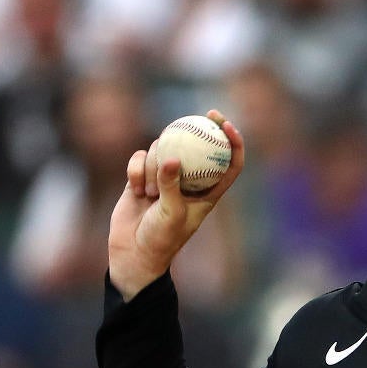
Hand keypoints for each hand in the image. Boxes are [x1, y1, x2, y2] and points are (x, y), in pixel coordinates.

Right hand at [108, 109, 243, 300]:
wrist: (133, 253)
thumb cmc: (161, 239)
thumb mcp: (171, 213)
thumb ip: (171, 185)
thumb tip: (172, 158)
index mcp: (208, 193)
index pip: (229, 164)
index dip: (234, 143)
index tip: (227, 125)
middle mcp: (188, 182)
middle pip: (198, 147)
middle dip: (201, 127)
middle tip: (201, 114)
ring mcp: (163, 179)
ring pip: (163, 151)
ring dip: (154, 166)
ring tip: (148, 194)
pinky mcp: (140, 178)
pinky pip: (139, 161)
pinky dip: (136, 171)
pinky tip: (134, 189)